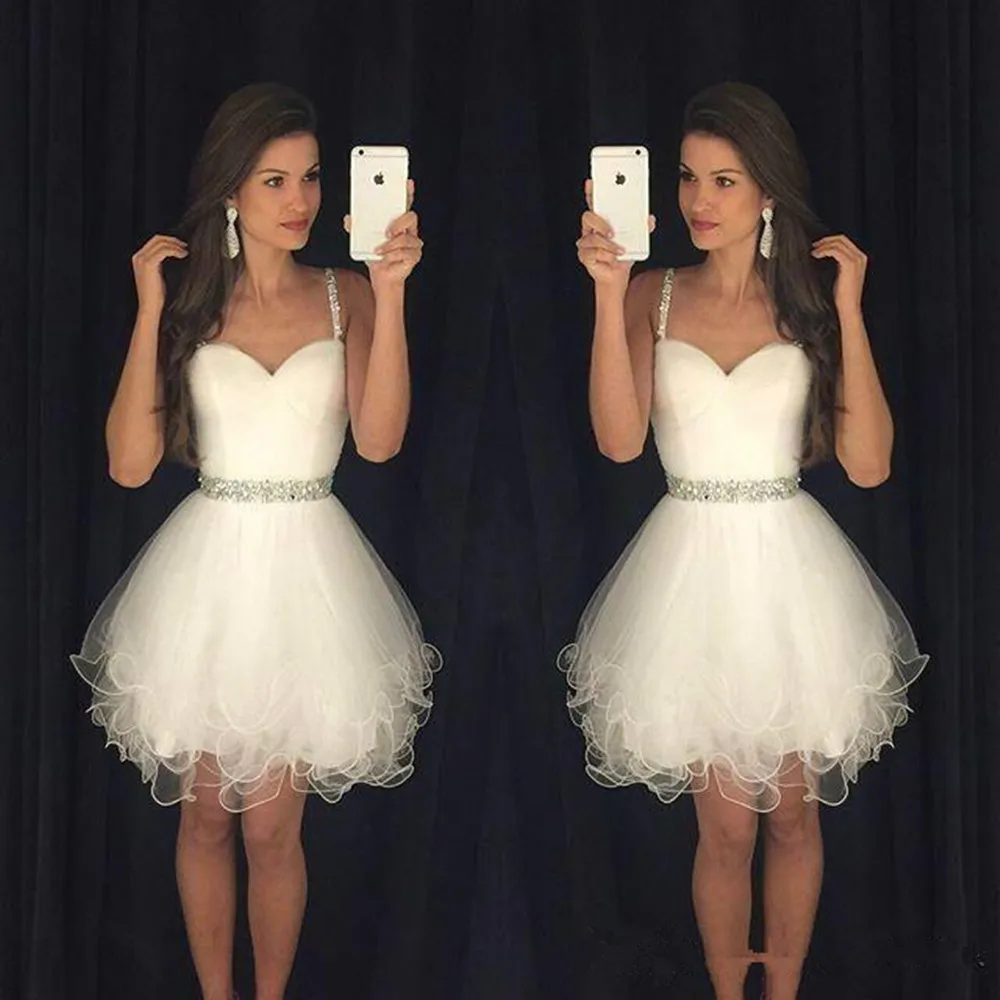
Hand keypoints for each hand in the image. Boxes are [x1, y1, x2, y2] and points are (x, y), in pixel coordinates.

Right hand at [131, 234, 187, 314]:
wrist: (150, 308)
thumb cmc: (157, 296)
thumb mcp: (158, 275)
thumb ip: (161, 264)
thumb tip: (176, 254)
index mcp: (139, 258)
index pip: (154, 241)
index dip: (169, 241)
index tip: (182, 246)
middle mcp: (138, 257)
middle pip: (157, 239)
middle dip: (173, 240)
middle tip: (186, 247)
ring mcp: (142, 260)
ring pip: (161, 243)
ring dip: (176, 245)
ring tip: (186, 252)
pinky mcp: (148, 264)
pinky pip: (164, 251)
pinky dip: (175, 250)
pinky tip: (183, 255)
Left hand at [343, 179, 422, 292]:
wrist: (381, 276)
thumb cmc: (376, 255)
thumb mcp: (363, 239)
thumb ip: (356, 227)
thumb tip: (348, 219)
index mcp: (398, 221)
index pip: (405, 203)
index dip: (407, 192)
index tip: (407, 183)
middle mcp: (409, 230)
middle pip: (411, 217)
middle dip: (399, 223)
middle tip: (387, 231)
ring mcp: (413, 243)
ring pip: (406, 238)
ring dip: (390, 245)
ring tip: (378, 250)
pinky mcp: (413, 256)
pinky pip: (405, 252)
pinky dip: (392, 255)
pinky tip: (384, 258)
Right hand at [577, 179, 654, 293]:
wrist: (617, 276)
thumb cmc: (622, 255)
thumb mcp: (635, 239)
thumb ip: (642, 227)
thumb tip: (650, 219)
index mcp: (600, 222)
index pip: (594, 203)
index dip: (591, 193)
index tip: (592, 182)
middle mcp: (589, 231)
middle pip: (588, 217)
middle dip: (600, 223)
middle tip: (613, 231)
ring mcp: (585, 244)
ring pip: (593, 238)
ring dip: (609, 245)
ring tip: (621, 250)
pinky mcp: (585, 257)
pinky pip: (594, 253)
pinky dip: (607, 256)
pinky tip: (614, 259)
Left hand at [811, 234, 866, 317]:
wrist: (847, 308)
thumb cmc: (841, 296)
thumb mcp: (839, 276)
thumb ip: (837, 264)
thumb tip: (822, 254)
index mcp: (859, 259)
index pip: (844, 241)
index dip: (829, 241)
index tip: (817, 246)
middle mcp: (860, 257)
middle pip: (842, 239)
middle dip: (825, 240)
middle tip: (813, 246)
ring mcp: (856, 260)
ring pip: (838, 243)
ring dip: (823, 245)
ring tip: (813, 252)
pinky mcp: (850, 264)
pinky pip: (835, 251)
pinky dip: (824, 251)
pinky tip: (816, 255)